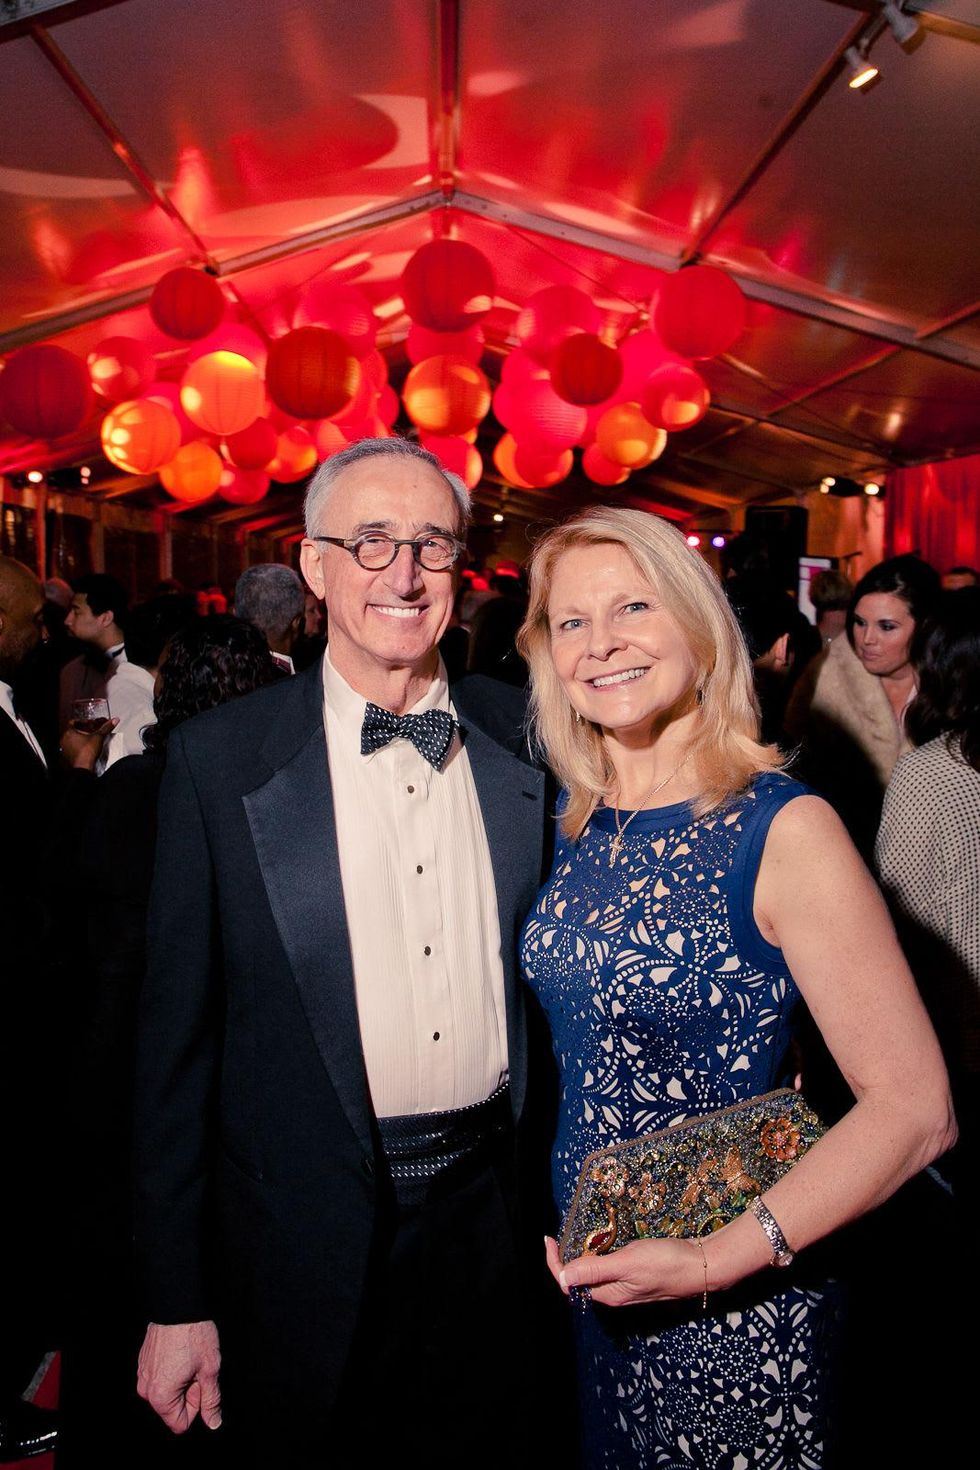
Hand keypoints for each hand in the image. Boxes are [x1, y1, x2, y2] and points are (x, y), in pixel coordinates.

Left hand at [61, 717, 116, 769]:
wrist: (84, 768)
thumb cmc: (86, 753)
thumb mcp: (98, 737)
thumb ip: (106, 728)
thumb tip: (113, 721)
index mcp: (68, 733)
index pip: (74, 722)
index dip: (83, 721)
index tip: (90, 723)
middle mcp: (64, 740)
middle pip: (74, 730)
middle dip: (84, 729)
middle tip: (92, 729)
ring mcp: (65, 749)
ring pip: (73, 739)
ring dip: (82, 738)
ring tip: (91, 738)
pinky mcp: (68, 756)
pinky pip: (74, 747)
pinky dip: (80, 746)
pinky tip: (88, 747)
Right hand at [137, 1321, 221, 1432]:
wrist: (177, 1304)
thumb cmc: (194, 1334)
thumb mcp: (210, 1369)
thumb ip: (211, 1400)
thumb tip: (213, 1423)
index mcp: (161, 1397)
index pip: (180, 1423)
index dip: (196, 1406)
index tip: (201, 1383)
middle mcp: (146, 1390)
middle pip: (172, 1408)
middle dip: (188, 1392)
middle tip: (197, 1367)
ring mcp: (142, 1375)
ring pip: (166, 1392)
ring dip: (181, 1381)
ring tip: (189, 1358)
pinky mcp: (143, 1363)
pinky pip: (159, 1378)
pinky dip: (172, 1370)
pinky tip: (180, 1352)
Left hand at [545, 1234, 705, 1308]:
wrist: (704, 1265)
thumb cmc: (668, 1263)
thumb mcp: (628, 1263)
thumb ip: (595, 1269)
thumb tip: (563, 1276)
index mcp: (609, 1295)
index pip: (571, 1283)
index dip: (555, 1263)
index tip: (549, 1239)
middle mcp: (615, 1294)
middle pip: (580, 1279)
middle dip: (565, 1258)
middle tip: (558, 1235)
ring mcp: (627, 1286)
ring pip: (595, 1273)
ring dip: (582, 1255)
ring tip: (574, 1235)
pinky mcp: (638, 1276)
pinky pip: (610, 1267)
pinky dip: (600, 1254)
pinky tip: (602, 1241)